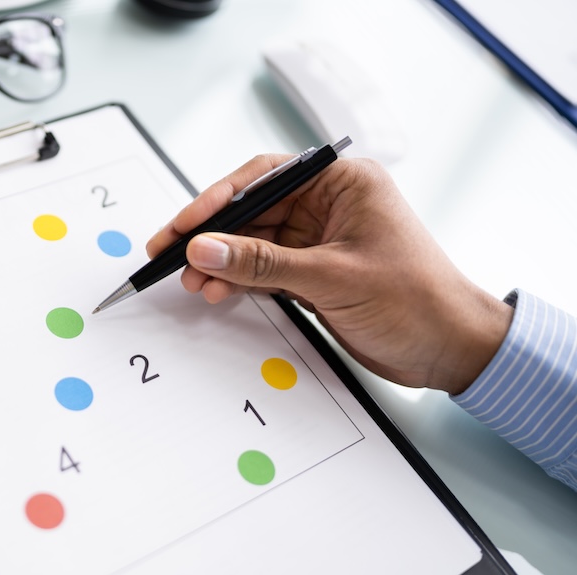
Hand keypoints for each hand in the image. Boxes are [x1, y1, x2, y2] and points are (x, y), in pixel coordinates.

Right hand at [145, 155, 512, 393]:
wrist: (450, 350)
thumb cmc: (416, 300)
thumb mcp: (331, 277)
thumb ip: (261, 263)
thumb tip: (205, 249)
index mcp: (343, 183)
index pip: (265, 177)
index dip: (218, 198)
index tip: (184, 224)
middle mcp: (329, 205)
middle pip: (252, 210)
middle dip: (212, 235)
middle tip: (169, 252)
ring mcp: (319, 241)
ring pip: (253, 243)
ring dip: (221, 262)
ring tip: (191, 281)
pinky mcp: (314, 274)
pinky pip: (264, 270)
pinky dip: (239, 281)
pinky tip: (216, 292)